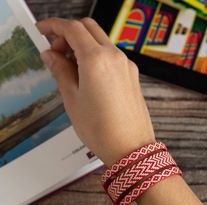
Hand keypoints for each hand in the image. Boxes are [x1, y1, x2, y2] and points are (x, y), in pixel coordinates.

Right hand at [37, 18, 154, 165]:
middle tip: (58, 51)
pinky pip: (112, 56)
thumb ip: (61, 72)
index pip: (73, 29)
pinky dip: (98, 56)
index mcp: (97, 60)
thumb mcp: (73, 100)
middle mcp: (115, 57)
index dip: (54, 26)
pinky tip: (90, 74)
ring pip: (102, 41)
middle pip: (89, 29)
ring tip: (72, 67)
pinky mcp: (132, 75)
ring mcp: (127, 66)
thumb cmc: (102, 130)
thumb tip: (52, 56)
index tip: (45, 31)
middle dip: (70, 33)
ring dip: (84, 46)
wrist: (130, 148)